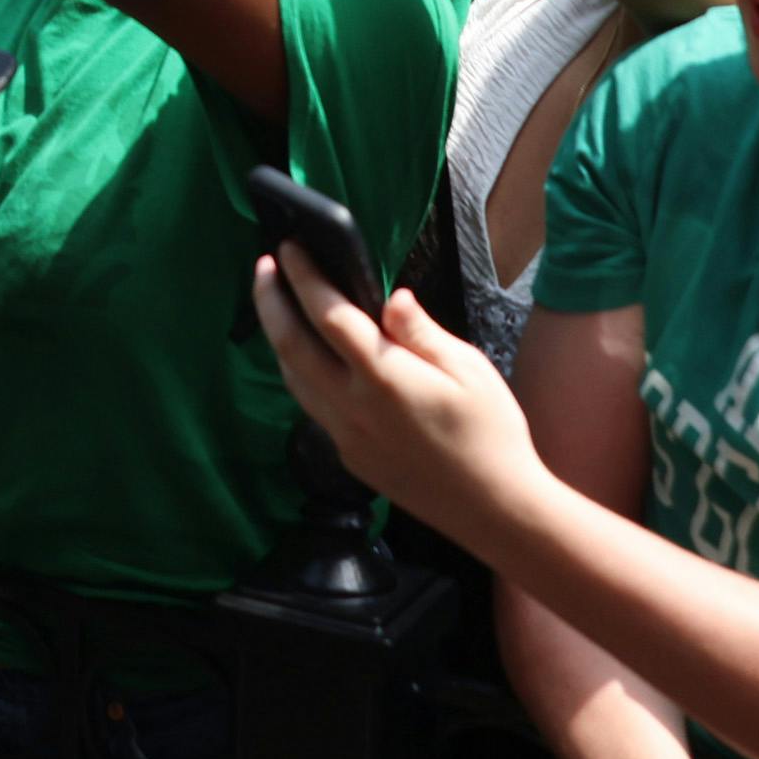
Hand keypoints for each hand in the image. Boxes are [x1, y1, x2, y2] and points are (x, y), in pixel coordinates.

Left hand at [248, 252, 539, 533]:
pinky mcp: (349, 457)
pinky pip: (312, 406)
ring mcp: (346, 436)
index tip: (289, 249)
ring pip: (294, 379)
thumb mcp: (470, 370)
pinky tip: (312, 360)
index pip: (328, 315)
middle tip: (264, 267)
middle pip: (291, 345)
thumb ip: (421, 332)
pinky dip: (301, 373)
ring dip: (278, 338)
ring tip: (279, 306)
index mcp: (383, 377)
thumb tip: (390, 297)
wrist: (494, 509)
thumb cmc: (492, 433)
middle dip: (271, 301)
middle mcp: (352, 407)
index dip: (304, 277)